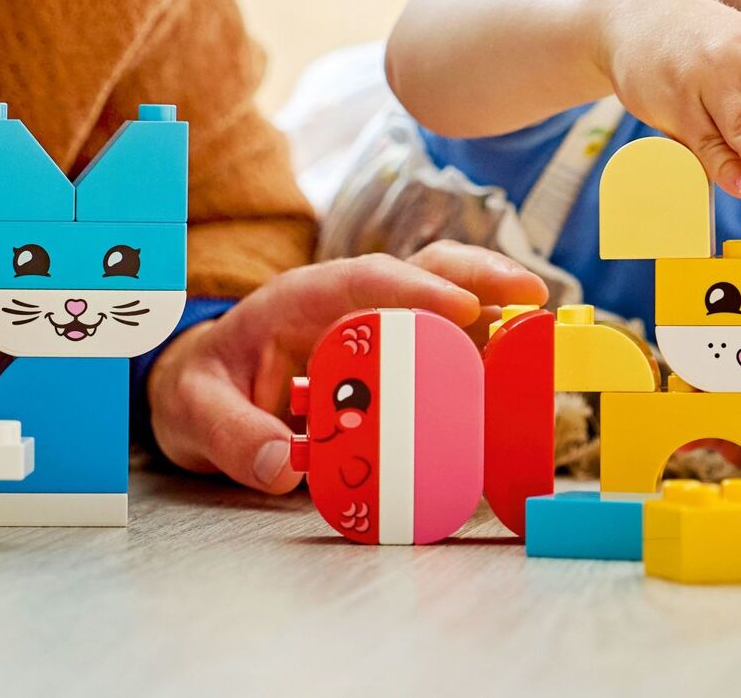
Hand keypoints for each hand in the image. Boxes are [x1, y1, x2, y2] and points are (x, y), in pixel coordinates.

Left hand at [146, 243, 546, 492]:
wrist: (202, 388)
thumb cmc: (201, 388)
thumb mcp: (195, 413)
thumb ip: (234, 436)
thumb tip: (286, 468)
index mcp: (299, 300)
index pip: (361, 279)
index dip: (413, 289)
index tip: (459, 309)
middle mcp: (346, 304)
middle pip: (418, 272)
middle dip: (477, 277)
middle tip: (532, 297)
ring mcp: (373, 328)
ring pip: (443, 302)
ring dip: (495, 314)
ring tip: (545, 336)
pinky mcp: (391, 358)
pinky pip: (445, 349)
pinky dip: (487, 358)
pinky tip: (521, 378)